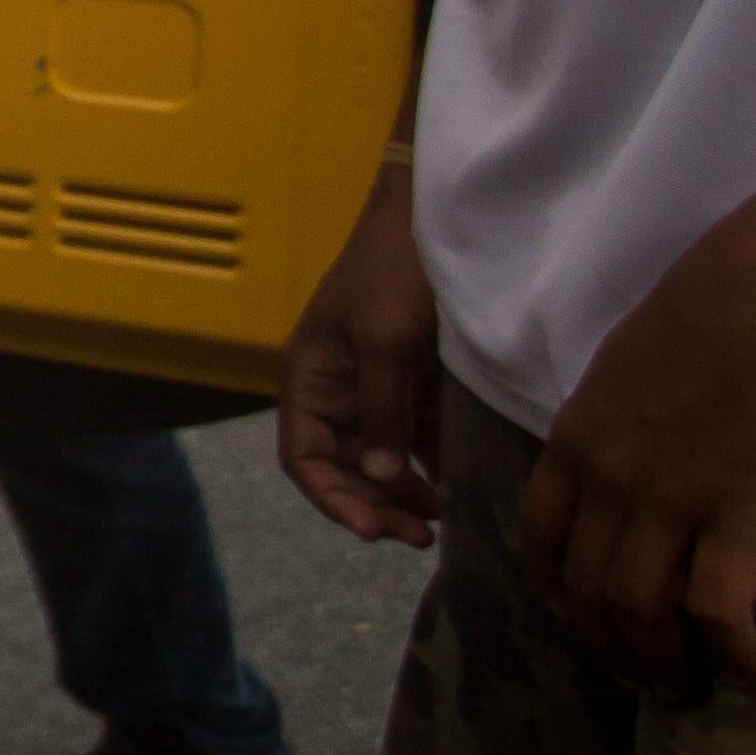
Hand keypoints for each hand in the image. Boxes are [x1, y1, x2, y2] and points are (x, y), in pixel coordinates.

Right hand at [276, 162, 443, 548]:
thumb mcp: (386, 341)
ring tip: (439, 522)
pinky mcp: (411, 383)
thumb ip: (384, 411)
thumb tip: (385, 478)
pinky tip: (451, 486)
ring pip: (377, 460)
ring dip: (401, 494)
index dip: (332, 498)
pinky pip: (411, 439)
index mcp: (310, 378)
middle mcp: (336, 390)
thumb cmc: (395, 272)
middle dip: (374, 505)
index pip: (304, 457)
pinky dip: (426, 467)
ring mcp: (373, 388)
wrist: (435, 218)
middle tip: (420, 536)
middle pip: (341, 467)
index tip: (372, 530)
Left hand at [523, 228, 755, 687]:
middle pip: (589, 585)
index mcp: (578, 438)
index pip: (543, 532)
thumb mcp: (634, 363)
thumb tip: (641, 451)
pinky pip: (718, 609)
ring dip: (660, 661)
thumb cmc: (719, 305)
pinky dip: (730, 651)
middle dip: (607, 640)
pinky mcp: (744, 519)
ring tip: (682, 688)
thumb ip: (625, 417)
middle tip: (635, 672)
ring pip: (642, 609)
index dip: (556, 584)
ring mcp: (674, 504)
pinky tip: (750, 672)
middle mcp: (611, 481)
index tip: (574, 612)